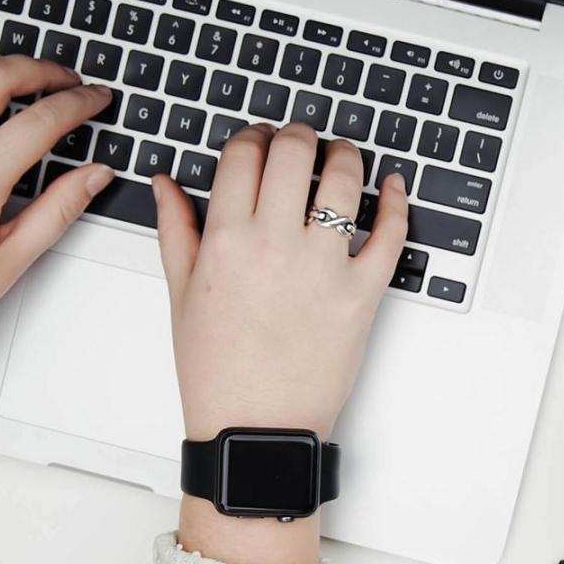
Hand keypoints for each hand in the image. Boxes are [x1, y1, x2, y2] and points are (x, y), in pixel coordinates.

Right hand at [156, 122, 407, 563]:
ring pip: (344, 179)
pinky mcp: (364, 293)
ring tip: (341, 157)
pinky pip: (391, 233)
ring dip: (345, 155)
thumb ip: (176, 229)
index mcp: (226, 240)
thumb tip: (166, 182)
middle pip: (294, 152)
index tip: (259, 142)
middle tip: (301, 141)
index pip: (244, 154)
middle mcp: (276, 244)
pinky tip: (392, 186)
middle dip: (298, 135)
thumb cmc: (217, 371)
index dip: (253, 136)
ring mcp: (324, 267)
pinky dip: (396, 201)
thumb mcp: (181, 295)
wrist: (255, 429)